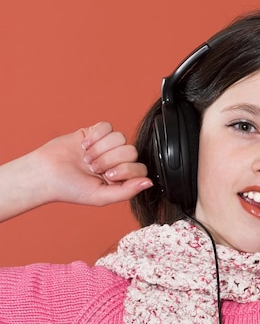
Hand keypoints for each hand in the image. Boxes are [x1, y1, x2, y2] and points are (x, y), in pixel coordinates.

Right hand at [0, 122, 151, 220]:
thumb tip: (150, 182)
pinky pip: (107, 126)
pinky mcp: (96, 132)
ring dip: (100, 149)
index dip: (125, 170)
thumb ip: (127, 191)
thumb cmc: (71, 189)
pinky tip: (84, 146)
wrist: (45, 174)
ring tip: (86, 158)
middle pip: (131, 151)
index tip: (107, 176)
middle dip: (109, 160)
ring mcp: (107, 145)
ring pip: (120, 137)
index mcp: (122, 177)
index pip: (140, 168)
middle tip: (92, 167)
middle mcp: (117, 160)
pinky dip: (95, 136)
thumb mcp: (101, 197)